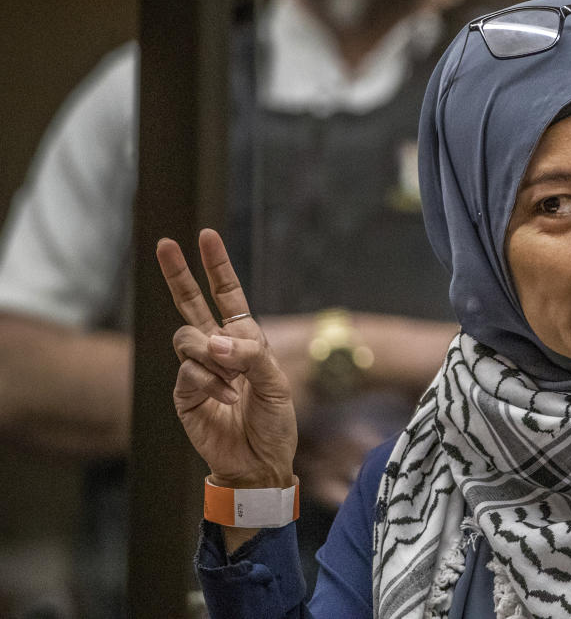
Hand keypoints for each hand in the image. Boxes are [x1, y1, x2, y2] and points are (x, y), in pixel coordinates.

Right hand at [156, 229, 295, 489]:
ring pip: (187, 339)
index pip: (226, 295)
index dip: (217, 267)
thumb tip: (215, 341)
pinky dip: (211, 383)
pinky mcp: (183, 393)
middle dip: (178, 273)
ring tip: (234, 382)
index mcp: (244, 340)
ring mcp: (198, 370)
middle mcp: (218, 349)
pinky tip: (226, 399)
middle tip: (165, 243)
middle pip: (190, 303)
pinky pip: (188, 372)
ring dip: (213, 356)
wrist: (259, 462)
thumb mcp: (277, 384)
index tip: (207, 235)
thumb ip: (251, 356)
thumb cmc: (274, 423)